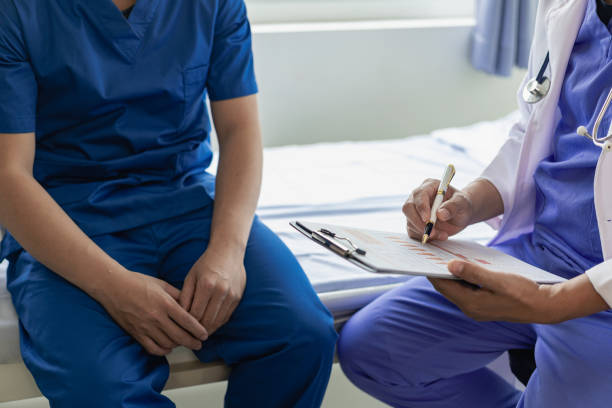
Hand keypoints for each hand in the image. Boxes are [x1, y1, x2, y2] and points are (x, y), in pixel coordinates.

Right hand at [100, 271, 207, 355]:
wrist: (113, 287)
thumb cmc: (138, 282)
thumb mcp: (162, 284)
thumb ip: (178, 295)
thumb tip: (191, 304)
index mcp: (165, 303)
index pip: (187, 321)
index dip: (198, 330)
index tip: (205, 334)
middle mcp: (156, 317)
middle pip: (180, 336)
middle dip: (192, 342)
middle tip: (199, 344)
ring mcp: (145, 327)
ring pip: (168, 343)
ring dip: (178, 345)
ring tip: (184, 344)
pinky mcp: (136, 333)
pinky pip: (152, 348)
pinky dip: (163, 350)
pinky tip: (168, 347)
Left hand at [179, 245, 245, 334]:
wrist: (229, 252)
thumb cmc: (206, 263)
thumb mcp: (191, 277)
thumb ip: (185, 296)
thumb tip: (180, 316)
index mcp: (206, 285)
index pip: (195, 314)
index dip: (187, 325)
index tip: (180, 330)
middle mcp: (221, 291)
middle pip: (207, 321)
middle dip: (196, 332)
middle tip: (188, 338)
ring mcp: (231, 295)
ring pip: (218, 321)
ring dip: (208, 330)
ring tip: (198, 335)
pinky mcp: (238, 298)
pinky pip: (226, 317)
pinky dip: (217, 324)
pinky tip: (210, 326)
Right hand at [402, 178, 473, 240]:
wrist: (461, 214)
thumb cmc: (462, 205)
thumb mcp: (462, 204)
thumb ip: (453, 206)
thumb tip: (440, 214)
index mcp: (429, 186)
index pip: (419, 195)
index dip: (421, 207)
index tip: (428, 219)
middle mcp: (418, 197)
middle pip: (408, 208)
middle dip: (419, 223)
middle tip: (432, 233)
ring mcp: (414, 210)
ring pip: (410, 222)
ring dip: (425, 232)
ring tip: (443, 235)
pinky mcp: (414, 222)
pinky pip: (413, 232)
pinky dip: (424, 237)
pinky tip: (437, 236)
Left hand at [429, 259, 559, 323]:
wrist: (544, 306)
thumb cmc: (522, 292)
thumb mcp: (497, 279)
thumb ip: (473, 273)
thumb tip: (450, 265)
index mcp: (471, 304)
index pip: (443, 286)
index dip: (432, 271)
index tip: (425, 257)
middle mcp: (470, 309)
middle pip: (447, 287)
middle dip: (439, 271)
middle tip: (432, 253)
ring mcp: (477, 308)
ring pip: (456, 288)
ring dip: (451, 274)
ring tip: (445, 256)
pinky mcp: (484, 305)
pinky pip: (466, 289)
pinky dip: (462, 278)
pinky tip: (463, 265)